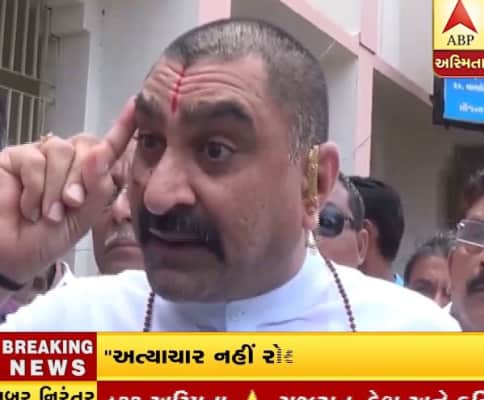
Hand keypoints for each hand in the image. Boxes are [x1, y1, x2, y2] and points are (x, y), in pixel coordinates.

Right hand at [0, 98, 135, 283]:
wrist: (12, 256)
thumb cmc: (48, 239)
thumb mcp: (83, 218)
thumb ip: (97, 188)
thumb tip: (100, 153)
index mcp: (88, 175)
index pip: (108, 148)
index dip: (122, 128)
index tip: (135, 106)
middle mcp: (67, 161)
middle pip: (86, 147)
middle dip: (82, 178)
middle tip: (71, 204)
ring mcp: (40, 156)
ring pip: (62, 150)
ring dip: (57, 187)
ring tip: (48, 213)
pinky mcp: (15, 157)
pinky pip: (34, 159)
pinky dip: (36, 188)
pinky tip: (29, 208)